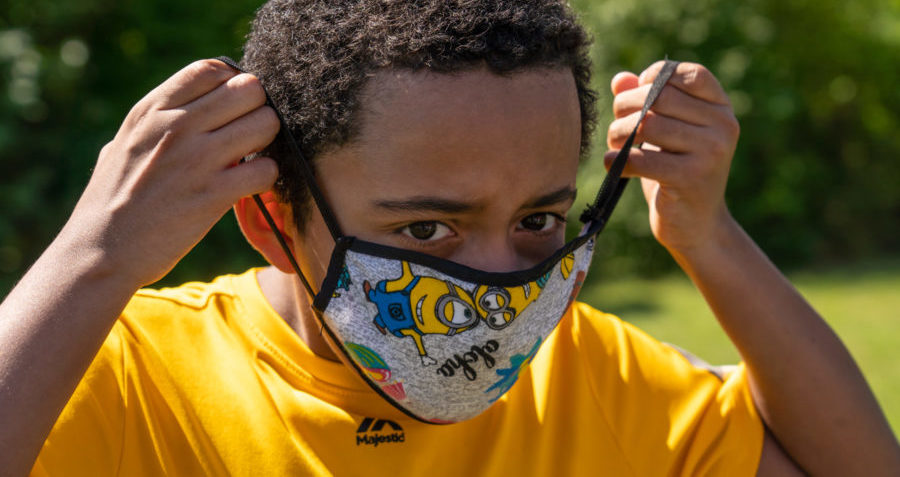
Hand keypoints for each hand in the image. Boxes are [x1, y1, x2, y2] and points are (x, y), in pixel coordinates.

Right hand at [63, 59, 278, 285]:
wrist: (101, 251)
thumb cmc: (111, 200)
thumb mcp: (124, 143)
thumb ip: (156, 122)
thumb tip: (184, 107)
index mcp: (153, 110)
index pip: (213, 69)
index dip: (233, 84)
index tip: (232, 107)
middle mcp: (176, 127)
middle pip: (248, 90)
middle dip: (256, 110)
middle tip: (248, 134)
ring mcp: (197, 159)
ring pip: (265, 124)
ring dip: (267, 141)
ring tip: (251, 158)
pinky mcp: (214, 195)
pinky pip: (266, 170)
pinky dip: (266, 177)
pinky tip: (248, 185)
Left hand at [606, 61, 738, 256]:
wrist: (697, 226)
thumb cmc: (676, 172)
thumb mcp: (666, 134)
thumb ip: (646, 101)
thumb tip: (621, 80)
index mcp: (721, 109)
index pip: (688, 74)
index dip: (656, 76)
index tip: (638, 94)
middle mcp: (722, 126)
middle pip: (659, 97)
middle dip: (626, 107)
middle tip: (617, 125)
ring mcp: (710, 152)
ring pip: (646, 125)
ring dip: (617, 134)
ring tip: (614, 145)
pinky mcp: (690, 179)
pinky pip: (640, 159)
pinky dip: (616, 160)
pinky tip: (612, 164)